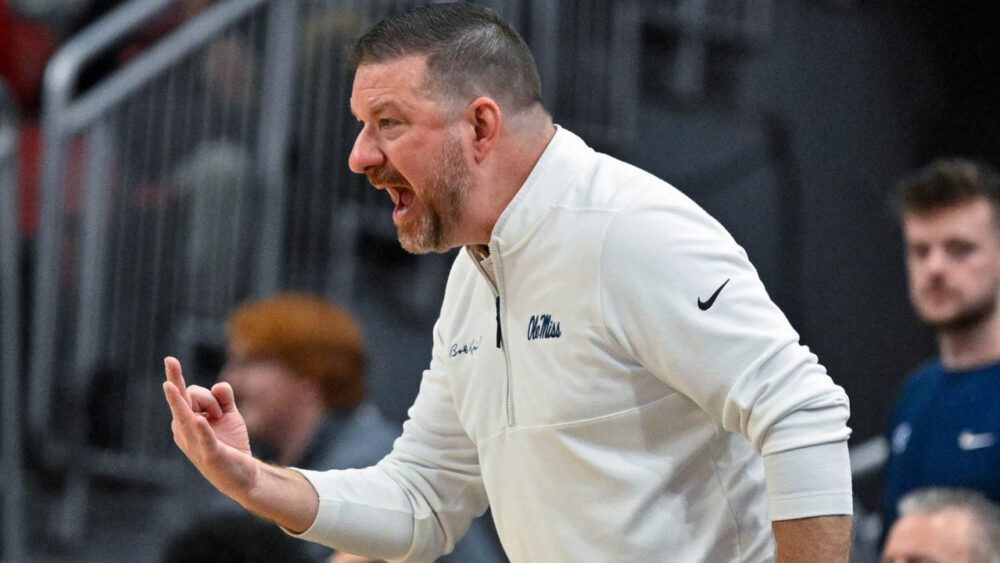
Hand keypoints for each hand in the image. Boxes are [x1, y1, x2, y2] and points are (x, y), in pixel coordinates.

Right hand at [163, 356, 258, 500]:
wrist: (243, 475)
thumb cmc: (230, 442)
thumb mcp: (230, 414)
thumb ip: (224, 397)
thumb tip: (219, 386)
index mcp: (187, 419)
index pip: (184, 393)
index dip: (177, 377)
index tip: (170, 359)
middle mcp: (185, 430)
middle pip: (189, 397)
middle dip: (201, 391)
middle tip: (172, 362)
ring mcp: (194, 442)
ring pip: (193, 412)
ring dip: (209, 404)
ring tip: (219, 413)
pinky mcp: (209, 454)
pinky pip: (205, 438)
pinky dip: (202, 429)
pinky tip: (201, 420)